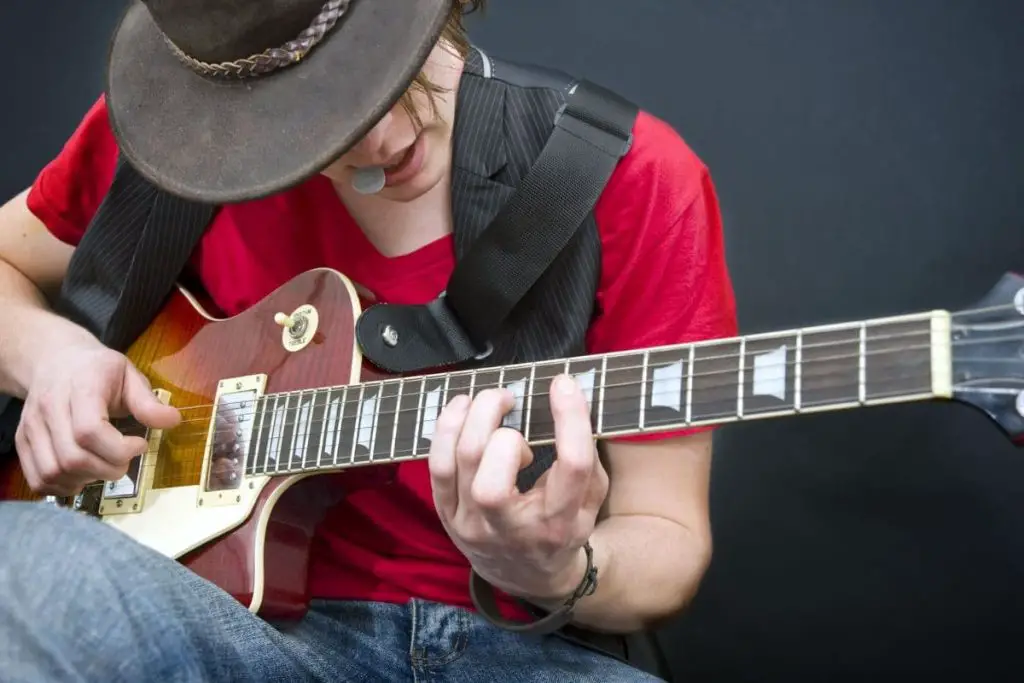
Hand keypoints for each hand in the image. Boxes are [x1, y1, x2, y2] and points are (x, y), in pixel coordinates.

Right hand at [16, 337, 180, 496]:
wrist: (55, 360)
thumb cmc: (96, 369)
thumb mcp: (129, 375)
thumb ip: (148, 401)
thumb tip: (173, 421)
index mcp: (80, 387)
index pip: (90, 430)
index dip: (119, 449)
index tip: (139, 445)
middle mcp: (50, 408)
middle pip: (73, 457)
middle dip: (109, 469)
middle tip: (125, 461)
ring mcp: (32, 427)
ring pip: (54, 472)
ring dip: (87, 479)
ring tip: (106, 465)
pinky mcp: (23, 442)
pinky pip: (39, 479)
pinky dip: (63, 486)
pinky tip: (84, 475)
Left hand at [428, 374, 608, 600]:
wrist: (526, 574)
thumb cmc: (561, 525)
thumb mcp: (591, 501)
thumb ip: (586, 455)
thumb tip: (570, 398)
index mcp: (560, 523)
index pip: (570, 467)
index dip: (570, 419)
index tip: (564, 384)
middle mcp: (512, 529)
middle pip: (494, 481)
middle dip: (502, 429)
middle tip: (513, 401)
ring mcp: (472, 525)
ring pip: (461, 463)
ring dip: (474, 417)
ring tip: (493, 399)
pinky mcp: (447, 514)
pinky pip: (437, 465)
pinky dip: (447, 427)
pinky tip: (463, 408)